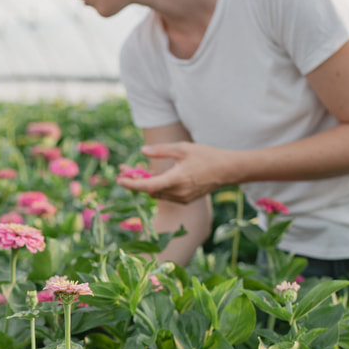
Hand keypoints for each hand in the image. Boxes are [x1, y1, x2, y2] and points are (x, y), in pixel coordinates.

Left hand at [117, 142, 235, 203]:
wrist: (228, 170)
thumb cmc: (207, 156)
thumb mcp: (183, 148)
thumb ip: (161, 151)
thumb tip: (142, 151)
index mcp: (176, 180)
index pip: (147, 186)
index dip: (131, 184)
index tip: (119, 179)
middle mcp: (178, 193)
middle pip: (149, 191)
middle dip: (135, 181)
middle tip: (124, 171)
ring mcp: (182, 198)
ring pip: (157, 194)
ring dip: (146, 184)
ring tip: (139, 171)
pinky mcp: (186, 199)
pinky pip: (166, 195)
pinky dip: (157, 187)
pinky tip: (155, 176)